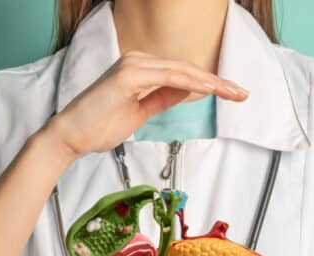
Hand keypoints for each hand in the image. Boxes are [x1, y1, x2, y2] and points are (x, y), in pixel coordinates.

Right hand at [43, 50, 248, 159]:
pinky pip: (168, 77)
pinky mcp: (128, 75)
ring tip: (232, 93)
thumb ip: (163, 98)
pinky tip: (209, 90)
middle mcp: (137, 61)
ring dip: (210, 82)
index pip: (182, 74)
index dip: (209, 83)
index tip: (232, 94)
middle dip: (217, 82)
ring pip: (182, 71)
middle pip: (187, 69)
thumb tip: (187, 92)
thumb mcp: (141, 112)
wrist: (71, 136)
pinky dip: (191, 83)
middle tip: (242, 93)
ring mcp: (133, 66)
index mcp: (139, 68)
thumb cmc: (98, 126)